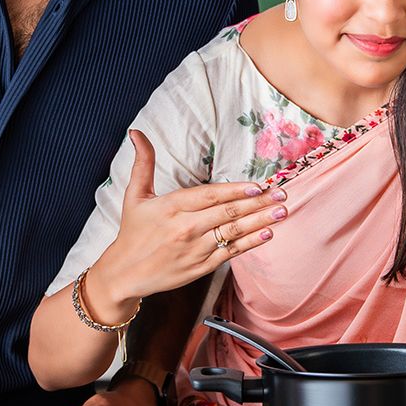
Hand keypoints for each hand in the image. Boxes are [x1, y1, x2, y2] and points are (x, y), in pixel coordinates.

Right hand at [84, 130, 286, 317]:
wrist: (125, 273)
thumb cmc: (132, 231)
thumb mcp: (134, 195)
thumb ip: (143, 163)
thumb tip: (137, 133)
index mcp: (171, 207)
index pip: (209, 196)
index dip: (235, 191)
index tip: (258, 186)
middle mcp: (185, 228)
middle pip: (227, 213)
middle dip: (258, 203)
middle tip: (281, 193)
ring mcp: (195, 249)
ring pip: (233, 232)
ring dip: (260, 221)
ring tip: (281, 211)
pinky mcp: (201, 267)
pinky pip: (230, 252)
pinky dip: (250, 243)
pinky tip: (267, 234)